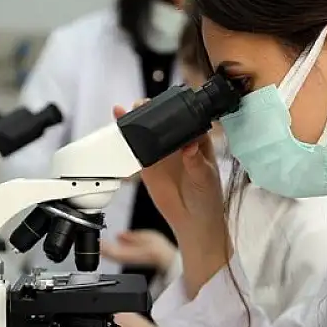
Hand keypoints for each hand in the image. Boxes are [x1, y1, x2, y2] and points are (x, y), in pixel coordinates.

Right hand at [113, 102, 230, 297]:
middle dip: (152, 110)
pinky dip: (127, 139)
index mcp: (198, 139)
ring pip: (147, 131)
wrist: (192, 221)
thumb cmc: (207, 197)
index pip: (186, 117)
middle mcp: (178, 142)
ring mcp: (162, 153)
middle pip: (163, 120)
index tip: (167, 106)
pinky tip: (119, 128)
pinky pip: (136, 149)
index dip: (177, 109)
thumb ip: (196, 162)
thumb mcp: (205, 178)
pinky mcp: (148, 165)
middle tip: (142, 106)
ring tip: (126, 111)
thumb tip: (190, 146)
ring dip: (136, 120)